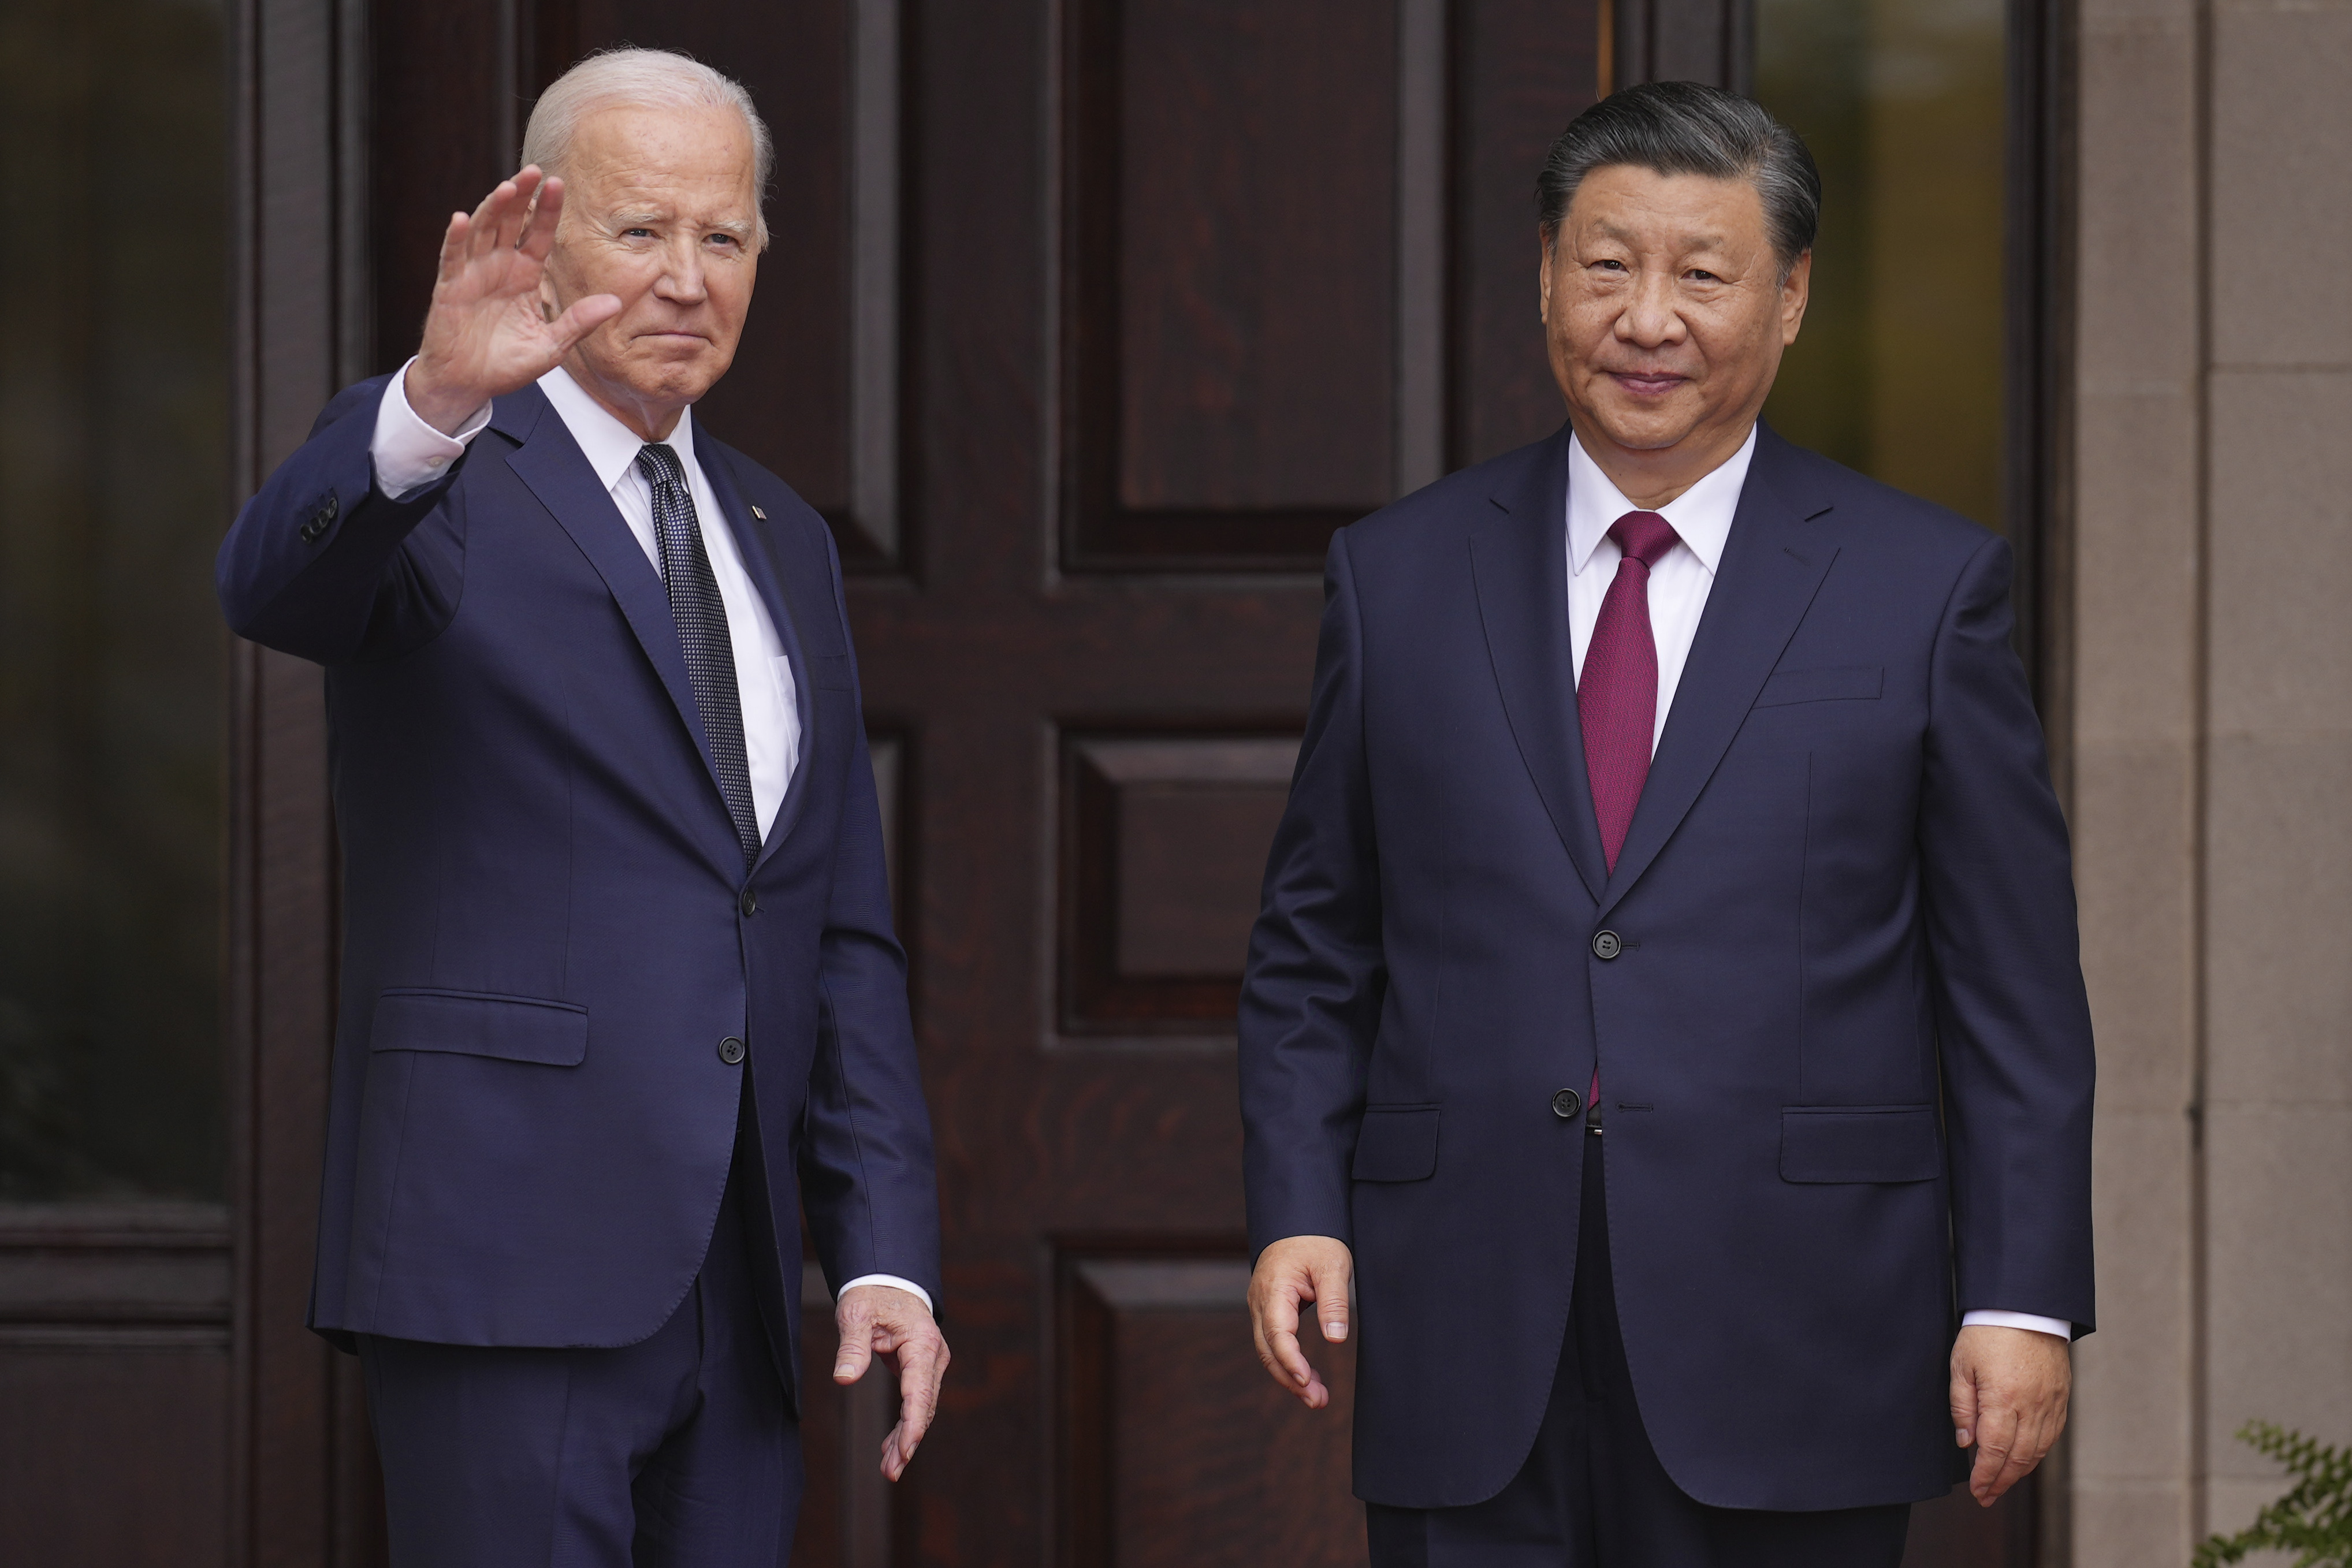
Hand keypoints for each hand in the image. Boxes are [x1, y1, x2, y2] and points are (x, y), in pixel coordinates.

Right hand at [404, 166, 622, 434]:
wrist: (469, 385)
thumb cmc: (507, 364)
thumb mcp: (552, 345)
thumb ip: (579, 322)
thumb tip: (616, 303)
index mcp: (525, 275)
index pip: (538, 234)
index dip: (547, 210)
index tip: (558, 183)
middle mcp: (499, 267)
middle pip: (510, 222)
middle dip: (521, 196)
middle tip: (534, 171)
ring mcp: (472, 274)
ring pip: (482, 231)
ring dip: (492, 208)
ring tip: (508, 188)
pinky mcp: (449, 288)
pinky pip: (452, 258)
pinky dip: (455, 238)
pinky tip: (461, 218)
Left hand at [833, 1283, 949, 1480]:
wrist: (887, 1278)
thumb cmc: (872, 1294)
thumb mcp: (856, 1315)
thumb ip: (852, 1347)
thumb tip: (843, 1380)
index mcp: (922, 1342)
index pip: (920, 1391)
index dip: (913, 1424)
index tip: (905, 1450)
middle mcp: (933, 1356)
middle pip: (924, 1406)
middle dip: (908, 1440)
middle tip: (891, 1471)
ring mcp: (930, 1363)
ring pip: (922, 1407)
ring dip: (907, 1438)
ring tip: (889, 1468)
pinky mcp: (922, 1368)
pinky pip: (916, 1401)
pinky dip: (905, 1424)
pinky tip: (890, 1447)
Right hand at [1247, 1236, 1352, 1409]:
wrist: (1298, 1222)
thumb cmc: (1316, 1241)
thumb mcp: (1332, 1266)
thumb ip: (1333, 1302)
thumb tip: (1335, 1338)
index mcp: (1274, 1290)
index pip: (1277, 1334)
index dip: (1290, 1360)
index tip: (1307, 1380)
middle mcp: (1260, 1302)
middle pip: (1267, 1350)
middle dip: (1290, 1379)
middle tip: (1317, 1401)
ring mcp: (1261, 1307)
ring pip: (1268, 1350)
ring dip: (1289, 1375)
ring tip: (1317, 1398)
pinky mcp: (1269, 1311)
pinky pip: (1273, 1342)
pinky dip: (1288, 1362)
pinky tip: (1307, 1377)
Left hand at [1950, 1324, 2070, 1504]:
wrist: (2024, 1306)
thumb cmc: (1987, 1332)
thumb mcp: (1961, 1365)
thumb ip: (1962, 1405)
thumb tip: (1966, 1442)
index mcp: (2004, 1398)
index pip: (1996, 1449)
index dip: (1986, 1474)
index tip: (1978, 1490)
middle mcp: (2032, 1405)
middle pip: (2019, 1457)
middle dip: (2002, 1481)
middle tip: (1987, 1497)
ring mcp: (2050, 1402)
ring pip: (2038, 1449)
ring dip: (2020, 1471)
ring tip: (2002, 1483)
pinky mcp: (2061, 1396)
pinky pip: (2052, 1434)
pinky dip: (2038, 1452)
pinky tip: (2025, 1459)